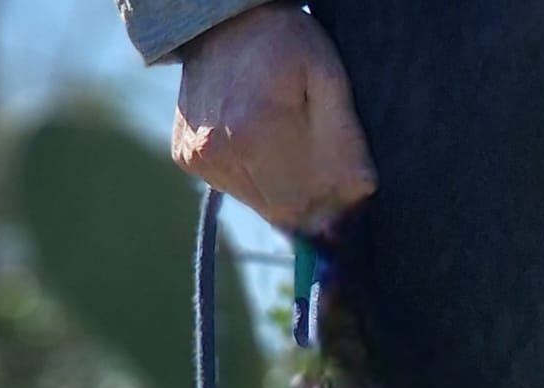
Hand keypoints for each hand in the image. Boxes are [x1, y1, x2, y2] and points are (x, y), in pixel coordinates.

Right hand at [172, 3, 376, 233]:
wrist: (221, 19)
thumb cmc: (284, 44)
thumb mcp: (328, 78)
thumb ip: (346, 140)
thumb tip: (356, 199)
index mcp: (253, 134)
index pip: (306, 211)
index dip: (332, 207)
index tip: (345, 190)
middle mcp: (218, 153)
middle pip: (283, 213)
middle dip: (311, 200)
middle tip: (323, 168)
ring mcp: (199, 158)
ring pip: (261, 204)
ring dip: (284, 188)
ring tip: (288, 144)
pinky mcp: (187, 158)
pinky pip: (236, 187)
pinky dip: (256, 175)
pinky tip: (260, 141)